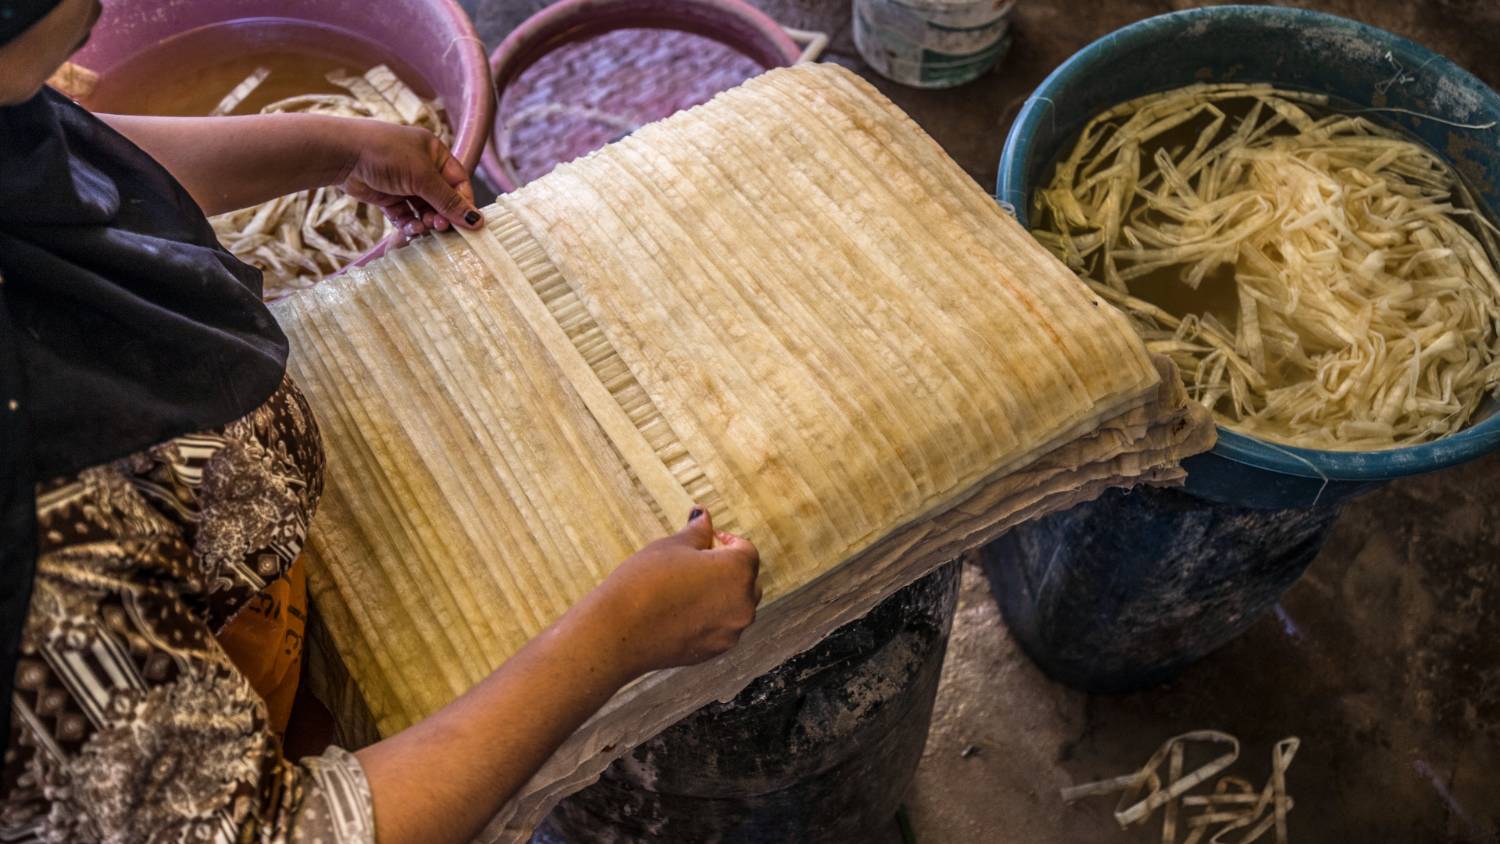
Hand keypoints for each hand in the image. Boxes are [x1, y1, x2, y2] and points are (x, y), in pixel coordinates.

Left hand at [335, 120, 482, 239]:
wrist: (342, 154)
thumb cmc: (386, 154)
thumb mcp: (423, 177)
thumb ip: (448, 201)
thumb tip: (477, 220)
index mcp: (434, 153)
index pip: (458, 182)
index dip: (464, 203)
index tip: (468, 224)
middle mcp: (421, 167)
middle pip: (441, 199)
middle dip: (442, 215)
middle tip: (439, 227)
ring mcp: (403, 182)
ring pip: (423, 209)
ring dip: (425, 221)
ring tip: (423, 227)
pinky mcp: (388, 196)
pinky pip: (405, 214)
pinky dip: (409, 223)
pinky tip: (409, 228)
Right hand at [588, 507, 761, 675]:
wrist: (619, 632)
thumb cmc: (645, 583)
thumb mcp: (672, 546)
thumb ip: (697, 531)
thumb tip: (704, 515)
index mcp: (738, 570)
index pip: (745, 549)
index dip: (726, 540)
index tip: (708, 539)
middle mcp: (743, 602)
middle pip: (746, 578)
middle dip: (728, 568)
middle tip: (698, 561)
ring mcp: (731, 630)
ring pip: (736, 605)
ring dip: (722, 593)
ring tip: (689, 586)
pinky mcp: (716, 650)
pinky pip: (723, 626)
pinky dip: (712, 616)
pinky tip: (684, 610)